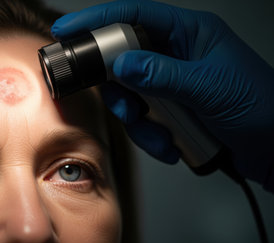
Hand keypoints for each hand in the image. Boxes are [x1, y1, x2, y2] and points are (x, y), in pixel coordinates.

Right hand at [52, 0, 273, 190]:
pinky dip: (151, 137)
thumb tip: (122, 64)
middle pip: (124, 60)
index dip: (99, 19)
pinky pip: (143, 120)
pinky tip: (171, 146)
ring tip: (160, 135)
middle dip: (120, 89)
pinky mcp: (170, 110)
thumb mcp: (209, 87)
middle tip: (127, 107)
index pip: (136, 15)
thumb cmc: (260, 107)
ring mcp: (170, 85)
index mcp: (189, 34)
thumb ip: (161, 74)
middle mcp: (175, 56)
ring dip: (139, 121)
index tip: (68, 28)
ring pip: (130, 96)